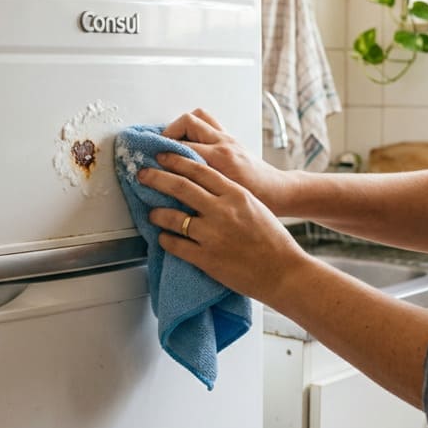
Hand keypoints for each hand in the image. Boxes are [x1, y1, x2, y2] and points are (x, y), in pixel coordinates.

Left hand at [139, 151, 308, 301]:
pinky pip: (176, 245)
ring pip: (173, 217)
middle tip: (143, 174)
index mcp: (236, 194)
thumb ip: (231, 194)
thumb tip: (206, 186)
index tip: (163, 155)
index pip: (199, 169)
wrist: (284, 272)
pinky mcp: (206, 258)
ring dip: (157, 213)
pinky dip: (165, 240)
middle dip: (157, 177)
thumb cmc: (273, 240)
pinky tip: (162, 238)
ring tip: (151, 212)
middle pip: (180, 186)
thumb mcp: (254, 206)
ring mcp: (212, 235)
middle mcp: (222, 210)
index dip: (177, 160)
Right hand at [162, 108, 295, 212]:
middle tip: (157, 151)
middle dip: (168, 134)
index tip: (149, 163)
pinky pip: (207, 121)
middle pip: (187, 123)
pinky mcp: (229, 137)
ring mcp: (227, 137)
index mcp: (221, 159)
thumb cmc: (258, 201)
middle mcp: (223, 143)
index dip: (162, 155)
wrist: (280, 193)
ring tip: (170, 143)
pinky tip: (186, 141)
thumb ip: (199, 194)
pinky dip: (193, 126)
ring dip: (180, 126)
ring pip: (197, 117)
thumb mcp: (225, 201)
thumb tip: (172, 194)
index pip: (183, 147)